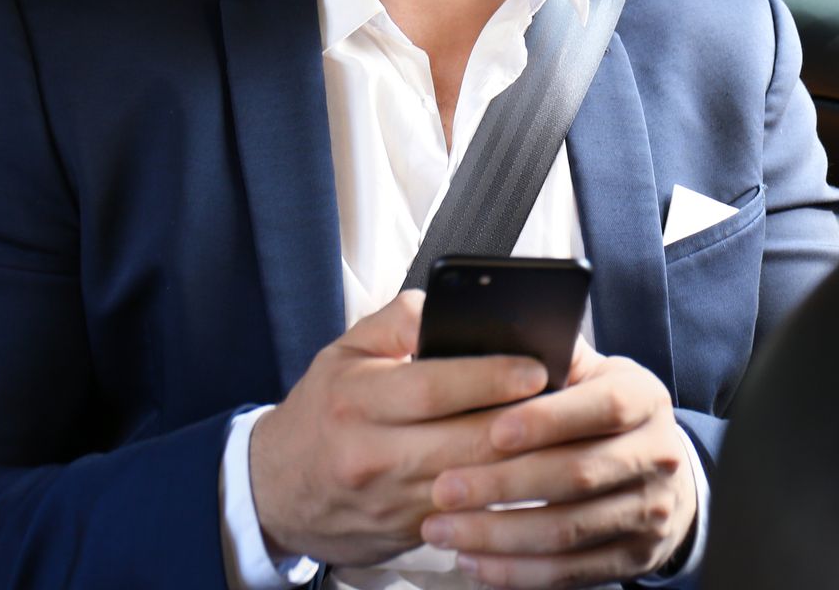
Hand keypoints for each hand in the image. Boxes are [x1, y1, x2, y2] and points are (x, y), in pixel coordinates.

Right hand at [248, 290, 549, 567]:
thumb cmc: (324, 410)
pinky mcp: (407, 532)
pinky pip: (468, 515)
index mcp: (356, 399)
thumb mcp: (345, 351)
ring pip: (475, 483)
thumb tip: (447, 306)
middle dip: (524, 422)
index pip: (434, 386)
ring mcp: (390, 500)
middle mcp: (370, 453)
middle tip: (564, 401)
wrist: (274, 491)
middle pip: (465, 440)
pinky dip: (504, 495)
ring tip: (560, 436)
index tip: (535, 368)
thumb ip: (398, 320)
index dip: (491, 377)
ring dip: (523, 462)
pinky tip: (532, 474)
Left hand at [415, 339, 697, 588]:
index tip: (491, 430)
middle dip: (503, 484)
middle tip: (443, 489)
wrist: (658, 472)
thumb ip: (552, 355)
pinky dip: (516, 572)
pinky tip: (474, 561)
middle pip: (578, 475)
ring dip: (497, 535)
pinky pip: (568, 572)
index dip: (548, 419)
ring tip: (443, 529)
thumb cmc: (600, 412)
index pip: (603, 406)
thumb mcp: (591, 373)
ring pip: (567, 531)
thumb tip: (494, 327)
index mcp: (644, 398)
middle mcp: (657, 455)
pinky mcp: (632, 557)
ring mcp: (648, 511)